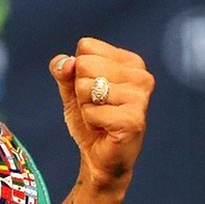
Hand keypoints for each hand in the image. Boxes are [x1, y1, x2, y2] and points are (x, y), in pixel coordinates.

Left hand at [51, 37, 154, 197]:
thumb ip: (63, 70)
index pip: (86, 47)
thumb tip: (68, 62)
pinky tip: (104, 129)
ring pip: (86, 87)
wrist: (99, 157)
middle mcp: (141, 76)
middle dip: (80, 90)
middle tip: (95, 107)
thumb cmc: (90, 118)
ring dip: (85, 107)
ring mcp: (140, 98)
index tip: (92, 91)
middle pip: (84, 64)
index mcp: (129, 62)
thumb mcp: (71, 89)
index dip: (78, 71)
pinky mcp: (133, 120)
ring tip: (101, 118)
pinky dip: (90, 121)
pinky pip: (92, 111)